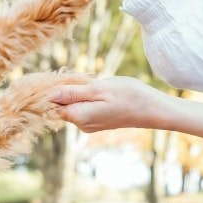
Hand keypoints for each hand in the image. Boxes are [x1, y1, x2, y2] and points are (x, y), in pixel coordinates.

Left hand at [51, 76, 167, 132]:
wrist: (153, 110)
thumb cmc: (129, 96)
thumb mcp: (99, 89)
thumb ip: (73, 93)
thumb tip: (49, 94)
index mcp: (79, 116)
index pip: (52, 104)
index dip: (52, 89)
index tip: (63, 77)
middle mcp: (81, 124)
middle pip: (60, 105)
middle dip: (65, 90)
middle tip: (81, 78)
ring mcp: (89, 125)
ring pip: (72, 105)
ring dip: (77, 92)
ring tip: (93, 84)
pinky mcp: (97, 122)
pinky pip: (83, 108)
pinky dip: (85, 97)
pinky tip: (99, 91)